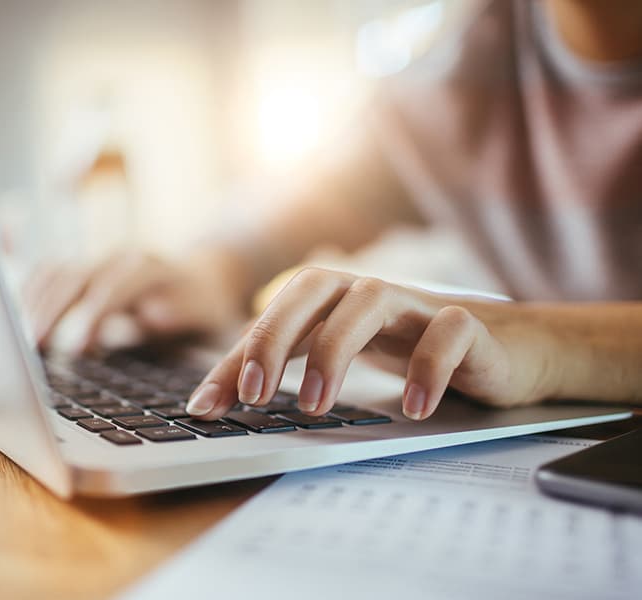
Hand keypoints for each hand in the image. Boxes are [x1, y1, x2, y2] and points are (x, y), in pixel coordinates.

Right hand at [23, 250, 245, 352]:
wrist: (206, 279)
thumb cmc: (205, 308)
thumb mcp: (205, 315)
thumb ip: (180, 314)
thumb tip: (151, 315)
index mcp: (150, 268)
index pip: (113, 286)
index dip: (92, 315)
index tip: (77, 347)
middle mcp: (120, 258)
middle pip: (75, 276)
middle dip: (52, 310)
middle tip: (32, 346)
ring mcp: (99, 262)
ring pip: (56, 272)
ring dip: (35, 304)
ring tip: (21, 342)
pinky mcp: (85, 271)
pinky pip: (48, 274)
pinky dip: (29, 294)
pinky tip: (14, 319)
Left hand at [185, 268, 552, 420]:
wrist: (513, 348)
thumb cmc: (413, 349)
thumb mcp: (343, 358)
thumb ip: (283, 371)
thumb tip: (211, 400)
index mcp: (335, 299)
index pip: (273, 315)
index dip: (235, 357)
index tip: (206, 407)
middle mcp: (370, 292)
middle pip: (313, 287)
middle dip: (275, 336)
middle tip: (254, 395)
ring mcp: (419, 304)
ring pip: (371, 299)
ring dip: (335, 349)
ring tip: (314, 404)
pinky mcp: (472, 326)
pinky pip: (449, 331)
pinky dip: (428, 366)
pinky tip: (412, 407)